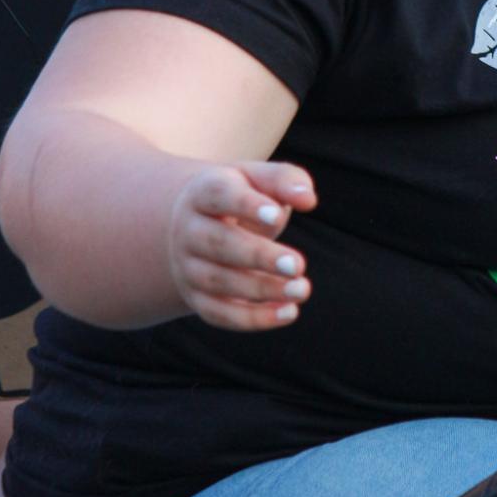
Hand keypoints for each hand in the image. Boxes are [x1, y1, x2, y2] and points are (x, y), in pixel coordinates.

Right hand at [167, 160, 316, 331]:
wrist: (194, 224)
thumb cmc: (239, 196)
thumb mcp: (257, 178)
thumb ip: (285, 180)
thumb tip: (308, 200)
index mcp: (204, 192)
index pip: (220, 195)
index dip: (247, 205)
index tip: (277, 216)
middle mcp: (188, 230)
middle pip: (219, 243)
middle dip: (259, 257)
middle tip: (298, 265)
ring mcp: (188, 267)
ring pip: (220, 282)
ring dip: (262, 290)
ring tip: (302, 289)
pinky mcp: (195, 298)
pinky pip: (220, 314)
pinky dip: (254, 318)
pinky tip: (289, 311)